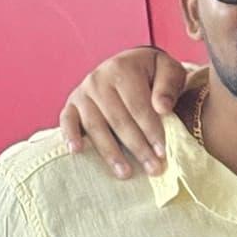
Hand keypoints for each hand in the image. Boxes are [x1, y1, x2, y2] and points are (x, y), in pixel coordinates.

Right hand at [61, 46, 195, 178]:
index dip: (151, 131)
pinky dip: (70, 135)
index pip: (138, 106)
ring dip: (110, 152)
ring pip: (95, 126)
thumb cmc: (153, 73)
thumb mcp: (169, 71)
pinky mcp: (71, 104)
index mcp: (123, 69)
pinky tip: (77, 151)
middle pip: (118, 120)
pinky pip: (66, 120)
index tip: (163, 153)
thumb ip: (168, 87)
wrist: (130, 64)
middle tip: (152, 169)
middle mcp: (98, 79)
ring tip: (125, 173)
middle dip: (137, 147)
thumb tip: (162, 108)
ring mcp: (82, 92)